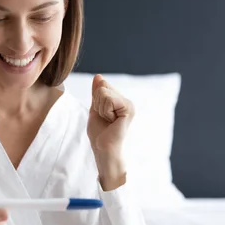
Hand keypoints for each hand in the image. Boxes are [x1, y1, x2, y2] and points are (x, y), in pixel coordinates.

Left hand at [87, 74, 133, 189]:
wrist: (104, 149)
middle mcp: (127, 101)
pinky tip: (112, 121)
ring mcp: (129, 104)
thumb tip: (98, 76)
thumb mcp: (95, 109)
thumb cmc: (100, 133)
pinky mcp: (129, 109)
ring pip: (104, 92)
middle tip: (105, 119)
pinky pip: (108, 99)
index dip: (96, 100)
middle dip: (97, 104)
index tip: (102, 115)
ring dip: (101, 109)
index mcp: (120, 101)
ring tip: (108, 121)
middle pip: (102, 87)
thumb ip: (97, 93)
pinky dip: (104, 111)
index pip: (102, 85)